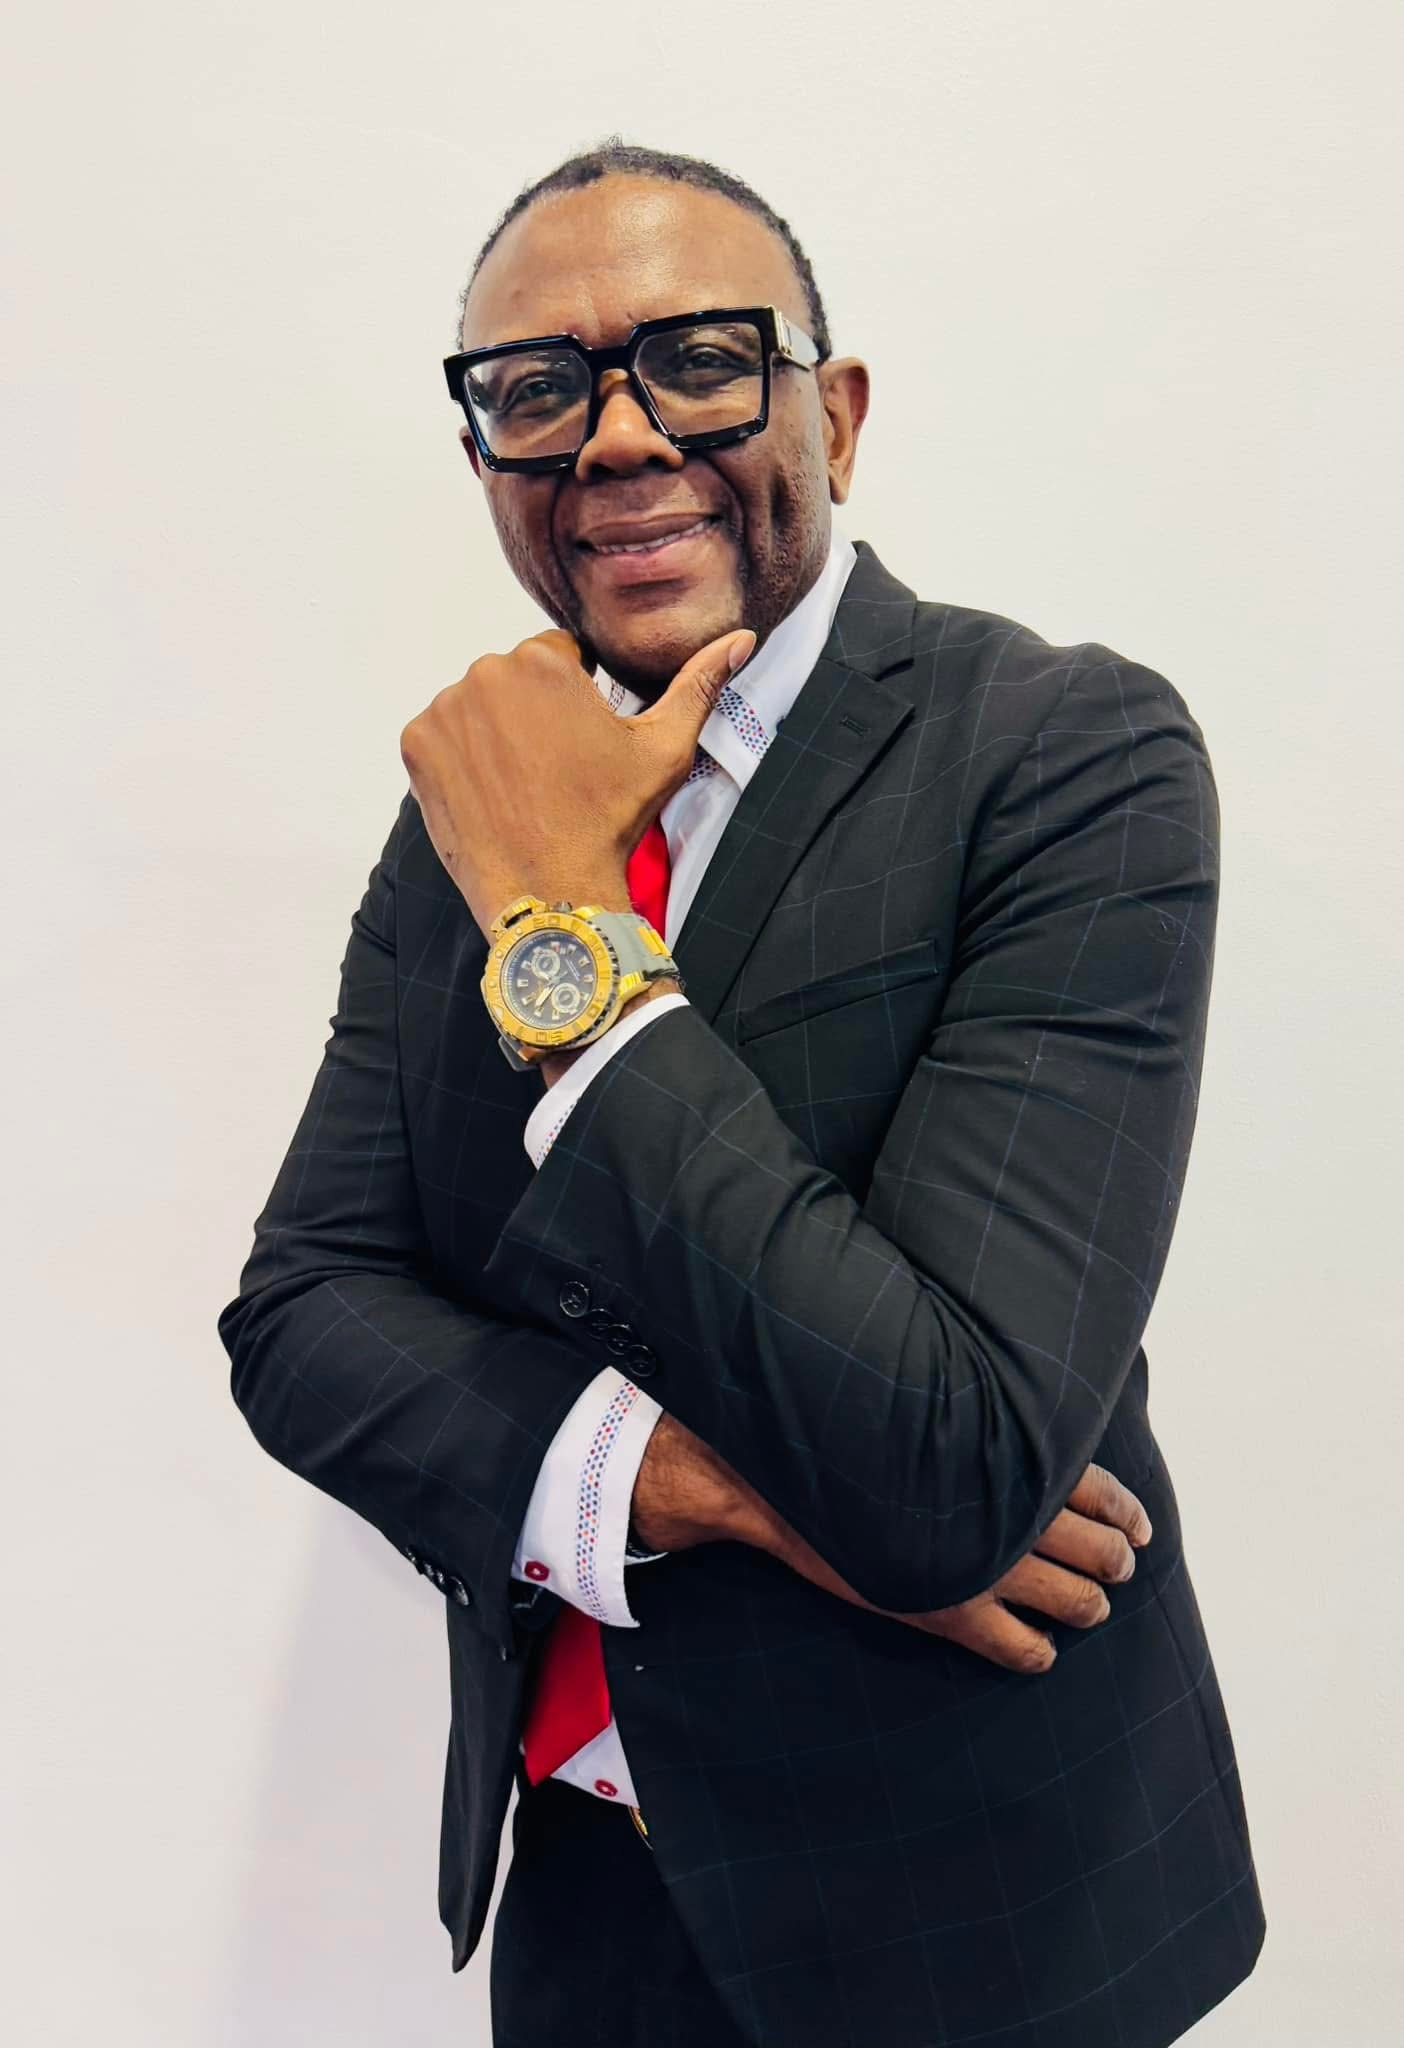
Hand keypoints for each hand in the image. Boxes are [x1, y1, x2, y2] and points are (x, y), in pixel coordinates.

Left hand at [399, 624, 754, 938]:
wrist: (551, 895)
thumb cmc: (609, 822)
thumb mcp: (665, 750)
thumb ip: (700, 684)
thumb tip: (741, 639)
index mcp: (543, 660)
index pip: (559, 657)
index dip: (576, 700)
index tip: (581, 745)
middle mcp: (484, 674)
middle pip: (514, 679)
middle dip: (533, 713)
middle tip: (556, 771)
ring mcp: (444, 711)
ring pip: (477, 707)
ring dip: (496, 733)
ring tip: (525, 785)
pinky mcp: (418, 747)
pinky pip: (443, 737)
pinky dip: (461, 759)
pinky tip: (493, 792)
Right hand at [764, 1461, 1151, 1674]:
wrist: (793, 1483)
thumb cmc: (866, 1439)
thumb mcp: (938, 1419)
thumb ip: (989, 1433)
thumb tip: (1036, 1440)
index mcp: (1011, 1462)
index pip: (1100, 1490)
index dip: (1129, 1513)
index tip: (1140, 1528)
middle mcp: (1013, 1516)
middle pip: (1100, 1551)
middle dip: (1115, 1561)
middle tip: (1115, 1565)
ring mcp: (987, 1570)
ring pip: (1075, 1603)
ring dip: (1089, 1606)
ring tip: (1088, 1606)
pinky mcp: (955, 1614)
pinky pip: (1023, 1650)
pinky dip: (1040, 1652)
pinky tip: (1040, 1647)